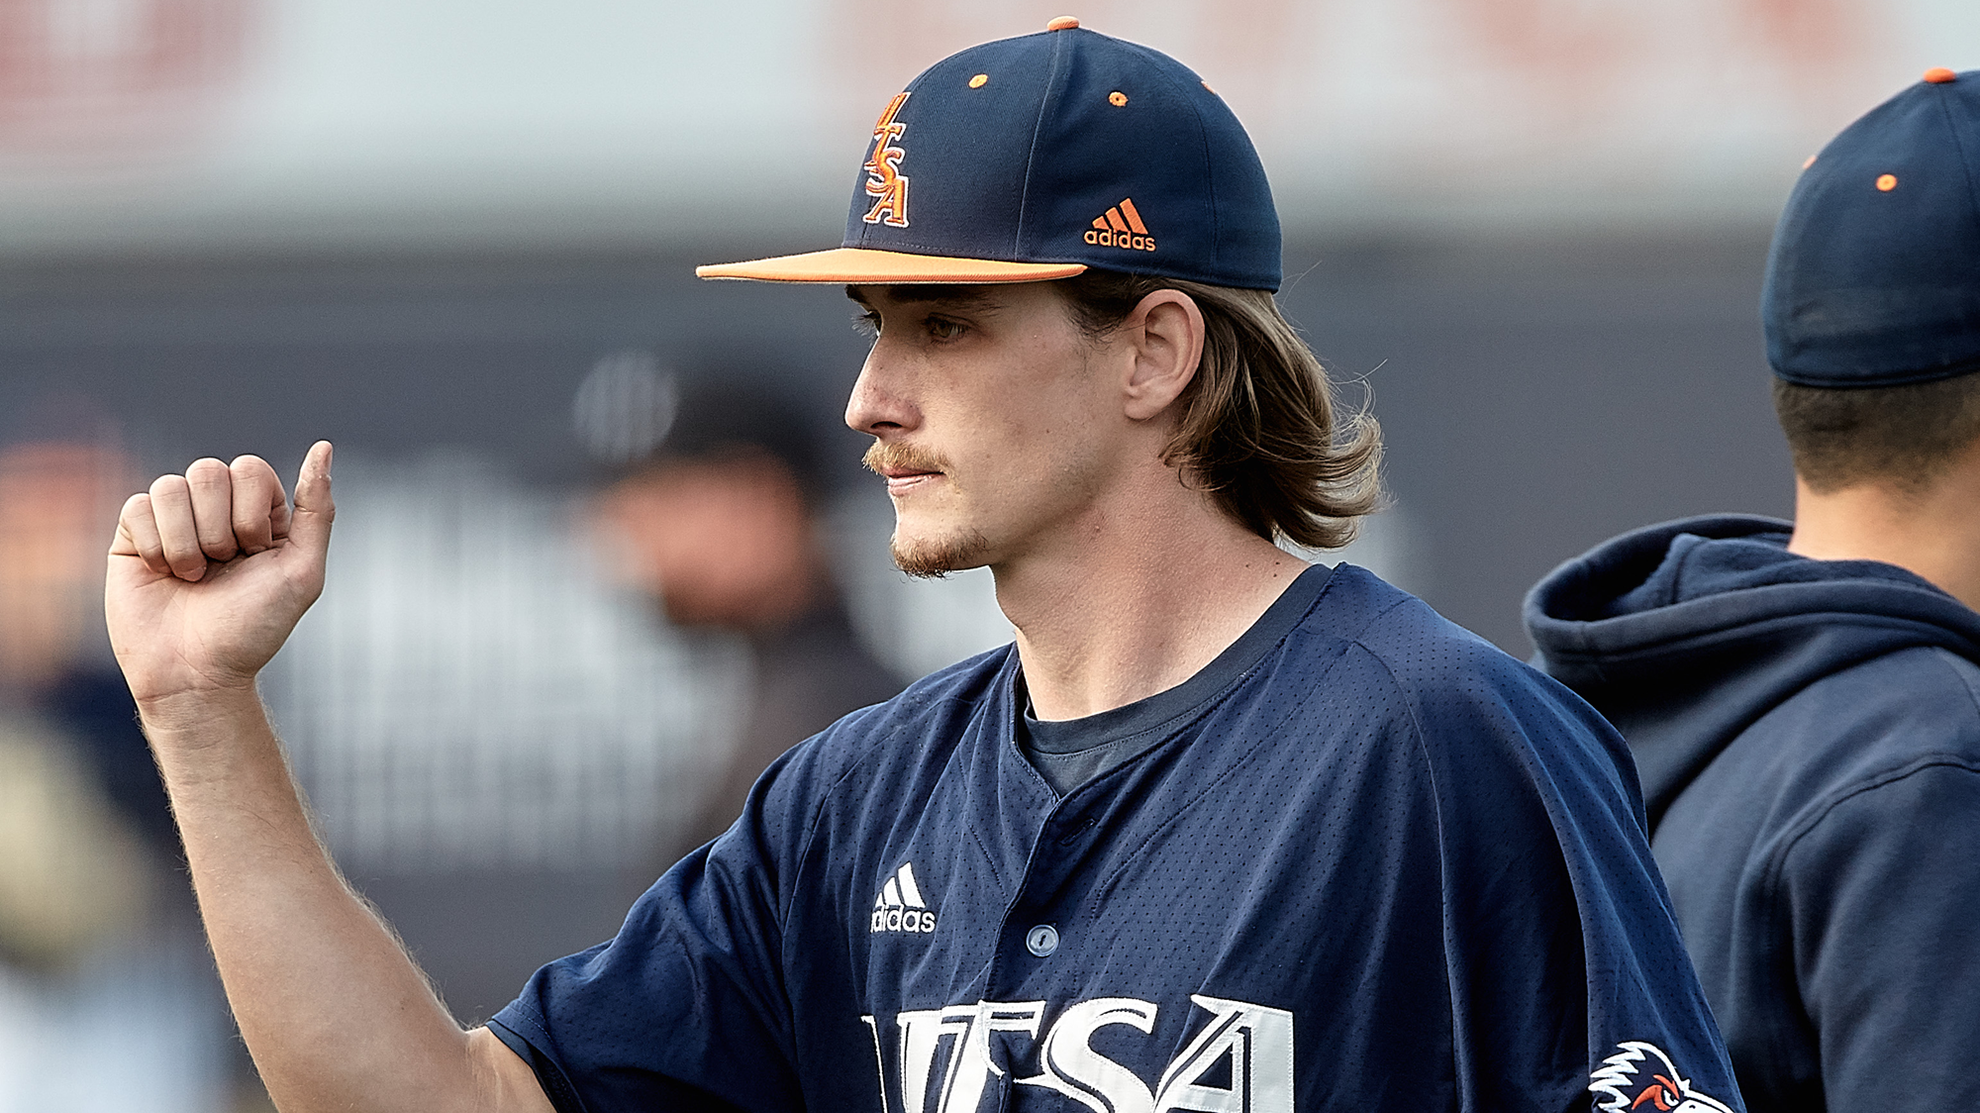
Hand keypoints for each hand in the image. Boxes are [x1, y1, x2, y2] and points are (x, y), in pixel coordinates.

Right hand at [106, 442, 334, 709]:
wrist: (196, 672)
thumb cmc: (254, 626)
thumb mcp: (302, 571)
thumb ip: (316, 508)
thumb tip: (324, 447)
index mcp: (259, 511)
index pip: (250, 469)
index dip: (251, 514)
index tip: (256, 555)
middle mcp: (216, 508)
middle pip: (209, 471)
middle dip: (219, 529)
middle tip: (222, 568)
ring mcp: (173, 519)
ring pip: (171, 485)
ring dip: (187, 541)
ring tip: (193, 577)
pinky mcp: (133, 534)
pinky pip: (138, 506)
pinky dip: (156, 546)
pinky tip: (164, 574)